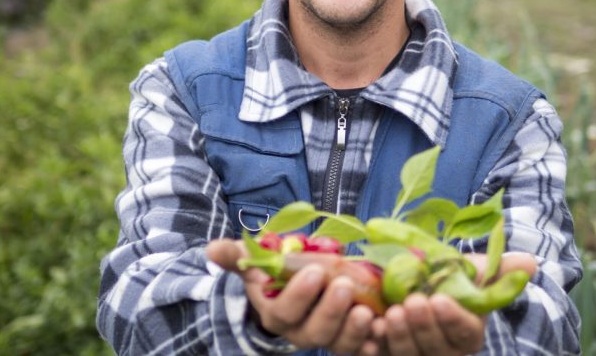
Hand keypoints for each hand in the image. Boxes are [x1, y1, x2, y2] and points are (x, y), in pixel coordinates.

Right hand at [207, 238, 379, 354]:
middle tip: (343, 285)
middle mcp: (300, 333)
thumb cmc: (280, 274)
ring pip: (338, 343)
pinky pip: (361, 347)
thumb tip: (211, 249)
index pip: (285, 311)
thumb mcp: (259, 263)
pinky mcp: (350, 340)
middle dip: (330, 310)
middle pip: (314, 332)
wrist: (301, 289)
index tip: (315, 271)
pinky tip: (383, 329)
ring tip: (369, 311)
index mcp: (277, 314)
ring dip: (354, 330)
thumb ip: (239, 257)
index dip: (299, 295)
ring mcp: (327, 338)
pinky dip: (372, 341)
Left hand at [366, 252, 537, 355]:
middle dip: (424, 327)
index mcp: (468, 334)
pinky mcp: (391, 353)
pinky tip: (371, 328)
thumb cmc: (451, 280)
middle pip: (436, 349)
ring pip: (410, 355)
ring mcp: (417, 355)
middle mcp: (445, 352)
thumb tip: (528, 264)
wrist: (416, 285)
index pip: (465, 332)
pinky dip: (377, 345)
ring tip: (391, 314)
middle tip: (412, 302)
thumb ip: (499, 269)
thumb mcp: (473, 270)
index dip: (452, 319)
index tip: (439, 299)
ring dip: (400, 337)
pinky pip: (383, 355)